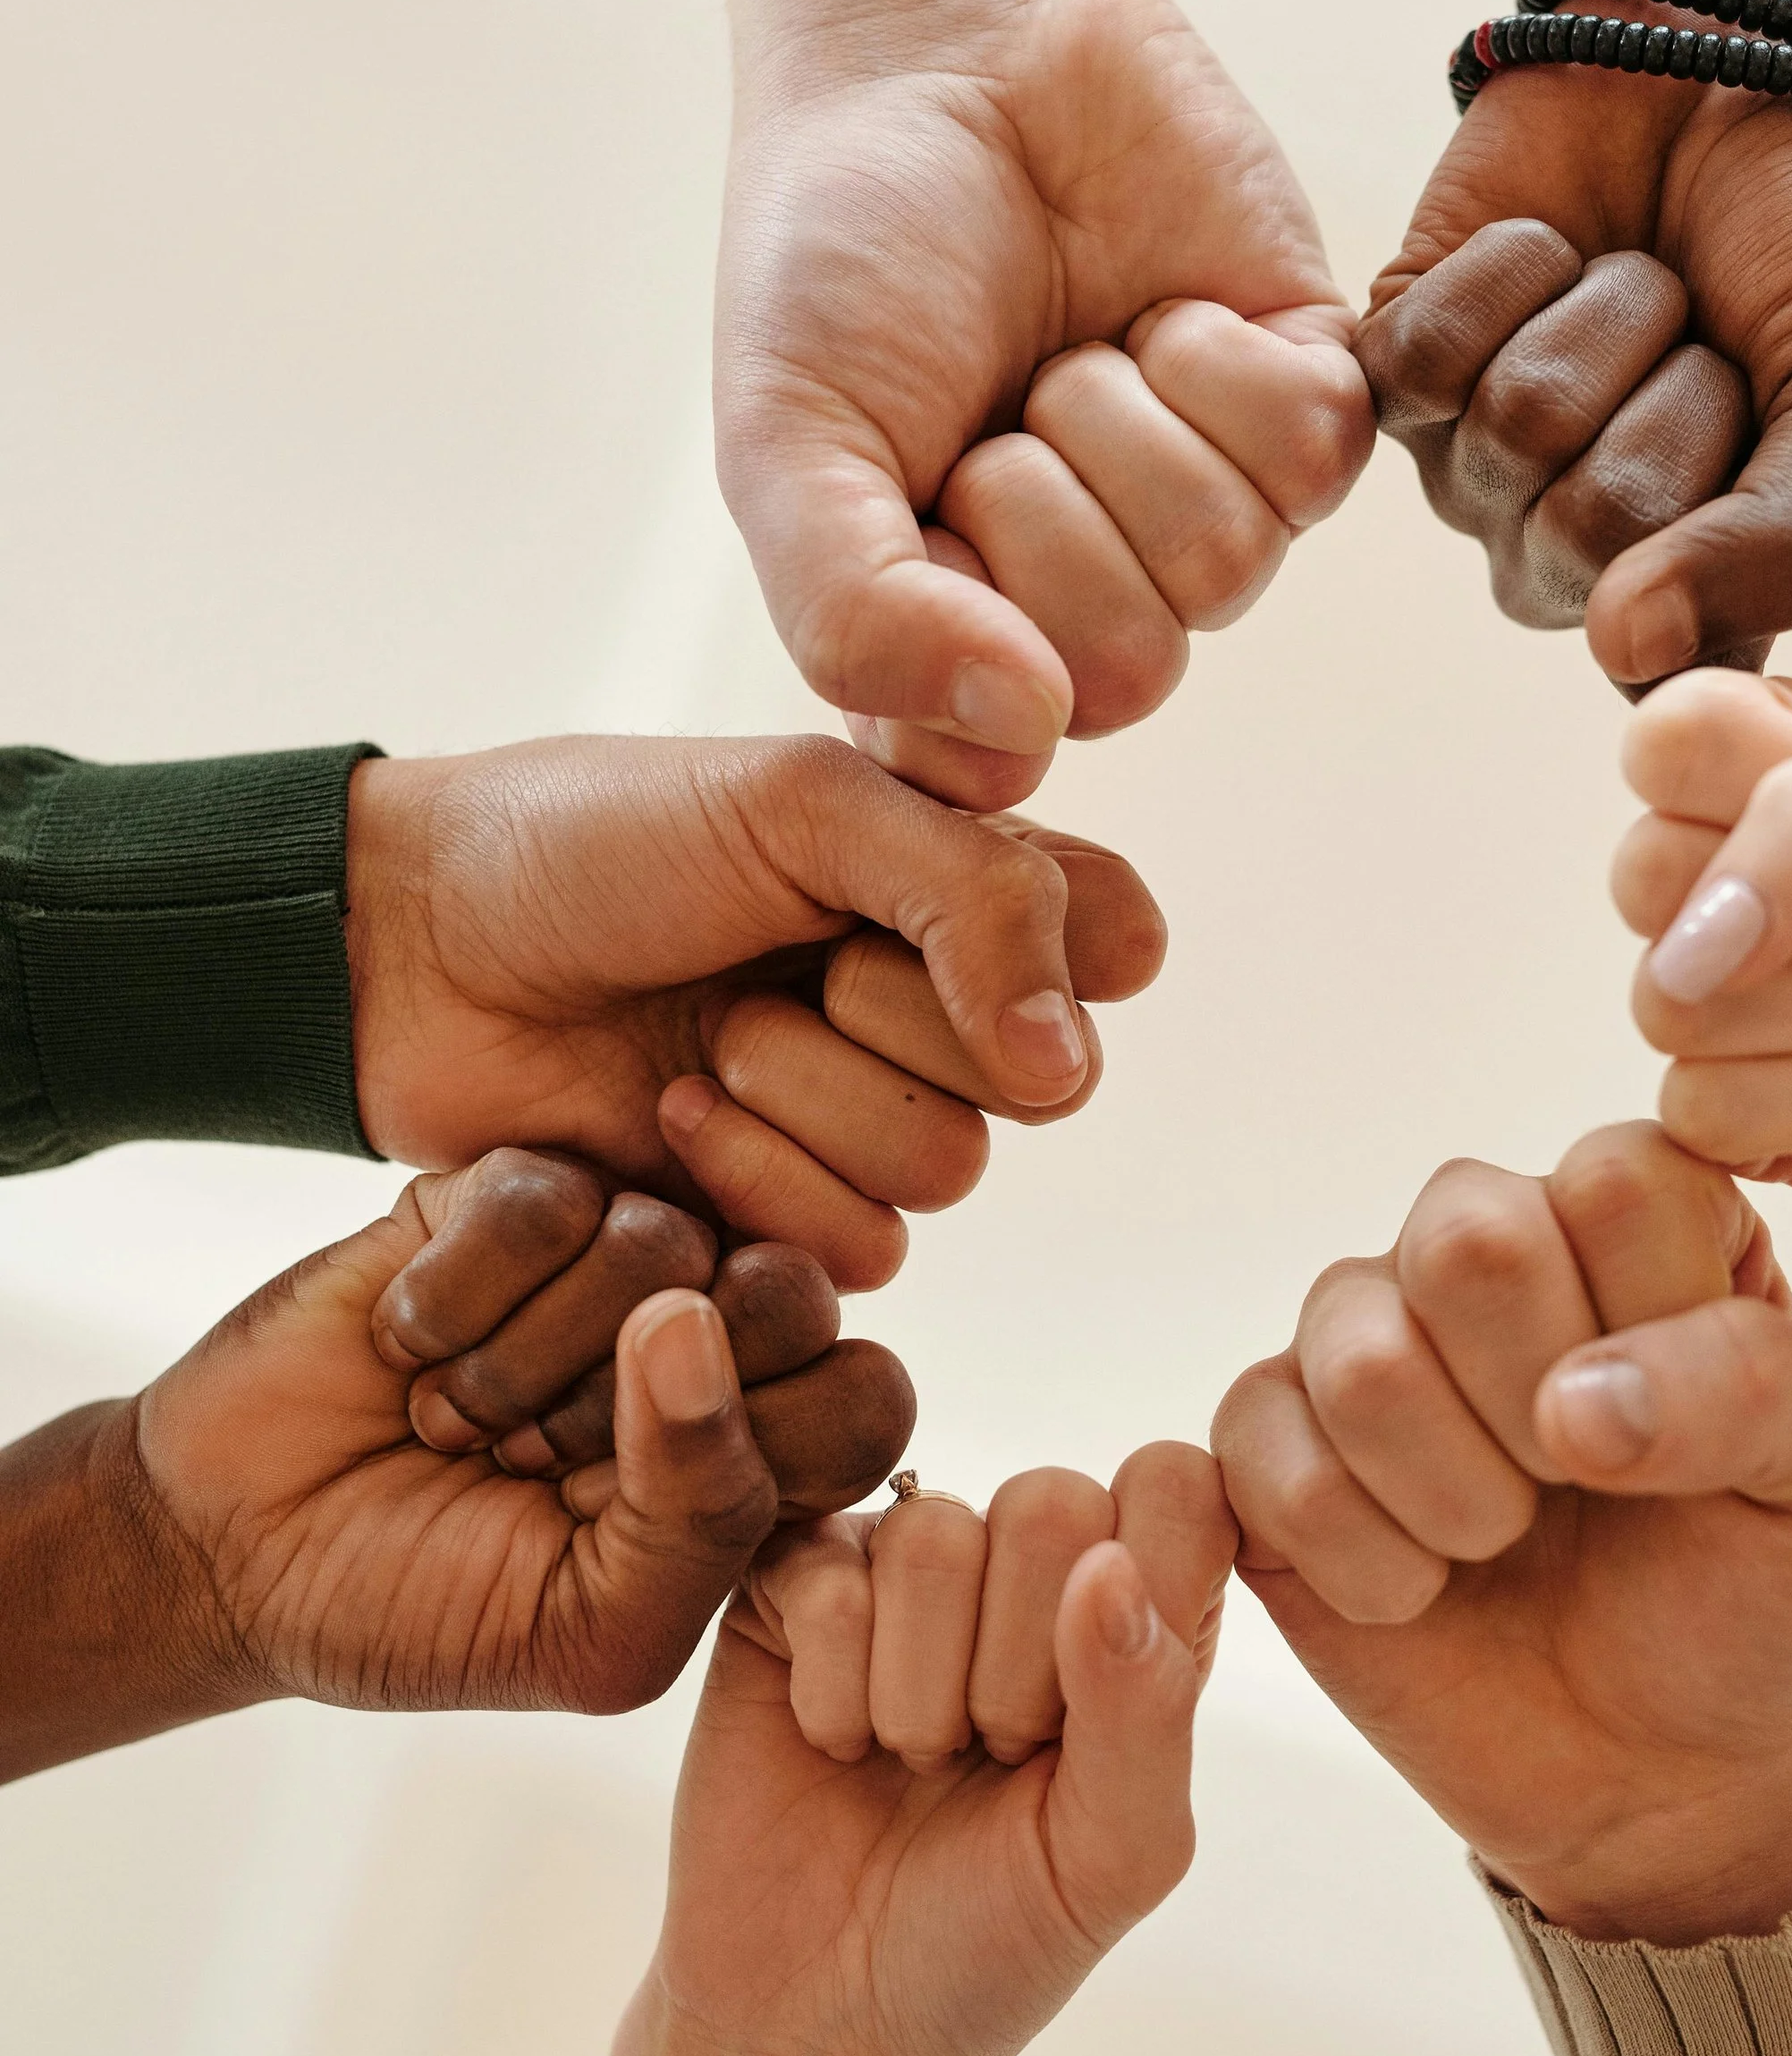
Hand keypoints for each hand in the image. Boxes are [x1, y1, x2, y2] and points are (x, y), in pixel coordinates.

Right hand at [131, 1148, 914, 1721]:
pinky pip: (543, 1197)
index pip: (870, 1398)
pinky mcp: (507, 1189)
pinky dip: (457, 1300)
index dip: (763, 1448)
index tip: (632, 1515)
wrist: (233, 1551)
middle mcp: (710, 1338)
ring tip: (457, 1418)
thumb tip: (696, 1321)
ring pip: (660, 1240)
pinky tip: (407, 1348)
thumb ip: (706, 1516)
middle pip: (793, 1294)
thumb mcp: (597, 1635)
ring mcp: (611, 1253)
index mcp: (764, 1452)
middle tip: (538, 1462)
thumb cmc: (427, 1611)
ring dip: (526, 1365)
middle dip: (641, 1405)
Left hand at [346, 734, 1164, 1288]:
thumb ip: (980, 900)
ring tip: (697, 1045)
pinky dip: (757, 1183)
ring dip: (807, 1105)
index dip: (1030, 944)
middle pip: (1037, 1078)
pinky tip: (667, 1121)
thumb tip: (1071, 1059)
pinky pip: (862, 1250)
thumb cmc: (593, 842)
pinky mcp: (785, 1224)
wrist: (414, 950)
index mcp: (958, 883)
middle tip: (763, 968)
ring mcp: (861, 1120)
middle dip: (886, 1021)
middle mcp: (932, 1008)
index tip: (900, 896)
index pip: (1113, 946)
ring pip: (948, 1170)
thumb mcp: (802, 805)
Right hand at [654, 1445, 1233, 2055]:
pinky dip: (833, 1696)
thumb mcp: (1113, 1858)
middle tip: (990, 1759)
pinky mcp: (791, 1581)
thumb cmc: (991, 1943)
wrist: (821, 2022)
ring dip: (919, 1695)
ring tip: (912, 1759)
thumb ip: (1146, 1710)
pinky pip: (824, 1576)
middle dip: (1018, 1671)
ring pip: (932, 1537)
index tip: (1094, 1722)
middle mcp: (1027, 1567)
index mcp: (1137, 1610)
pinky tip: (834, 1747)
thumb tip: (1110, 1565)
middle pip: (1051, 1503)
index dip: (1141, 1591)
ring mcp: (902, 1566)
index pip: (1179, 1487)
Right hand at [720, 0, 1374, 807]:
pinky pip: (1305, 457)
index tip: (908, 513)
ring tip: (1067, 348)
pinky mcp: (1308, 408)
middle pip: (1127, 669)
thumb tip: (1027, 732)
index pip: (994, 761)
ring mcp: (1210, 515)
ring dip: (1119, 423)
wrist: (944, 42)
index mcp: (958, 648)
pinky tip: (1160, 309)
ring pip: (1222, 565)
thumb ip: (855, 621)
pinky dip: (1214, 362)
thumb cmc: (843, 250)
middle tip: (991, 406)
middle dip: (1039, 509)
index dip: (953, 642)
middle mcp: (1093, 607)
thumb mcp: (786, 447)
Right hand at [1212, 1123, 1791, 1940]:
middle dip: (1539, 1410)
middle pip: (1465, 1231)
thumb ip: (1765, 1384)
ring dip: (1453, 1496)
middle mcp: (1488, 1242)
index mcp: (1640, 1214)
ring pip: (1356, 1347)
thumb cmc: (1765, 1605)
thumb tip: (1574, 1401)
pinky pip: (1258, 1445)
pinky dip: (1360, 1559)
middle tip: (1580, 1492)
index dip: (1652, 1328)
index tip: (1693, 1436)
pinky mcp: (1267, 1441)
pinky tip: (1419, 1592)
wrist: (1661, 1782)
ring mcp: (1361, 1335)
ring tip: (1502, 1545)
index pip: (1614, 1178)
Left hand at [1358, 0, 1791, 689]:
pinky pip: (1427, 359)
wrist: (1753, 50)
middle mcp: (1564, 552)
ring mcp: (1473, 463)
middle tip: (1707, 331)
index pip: (1672, 645)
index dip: (1733, 522)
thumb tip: (1625, 647)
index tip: (1776, 422)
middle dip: (1675, 398)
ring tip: (1642, 276)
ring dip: (1606, 318)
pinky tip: (1555, 245)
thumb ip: (1787, 549)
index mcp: (1685, 590)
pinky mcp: (1399, 358)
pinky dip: (1512, 272)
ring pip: (1514, 432)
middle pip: (1589, 535)